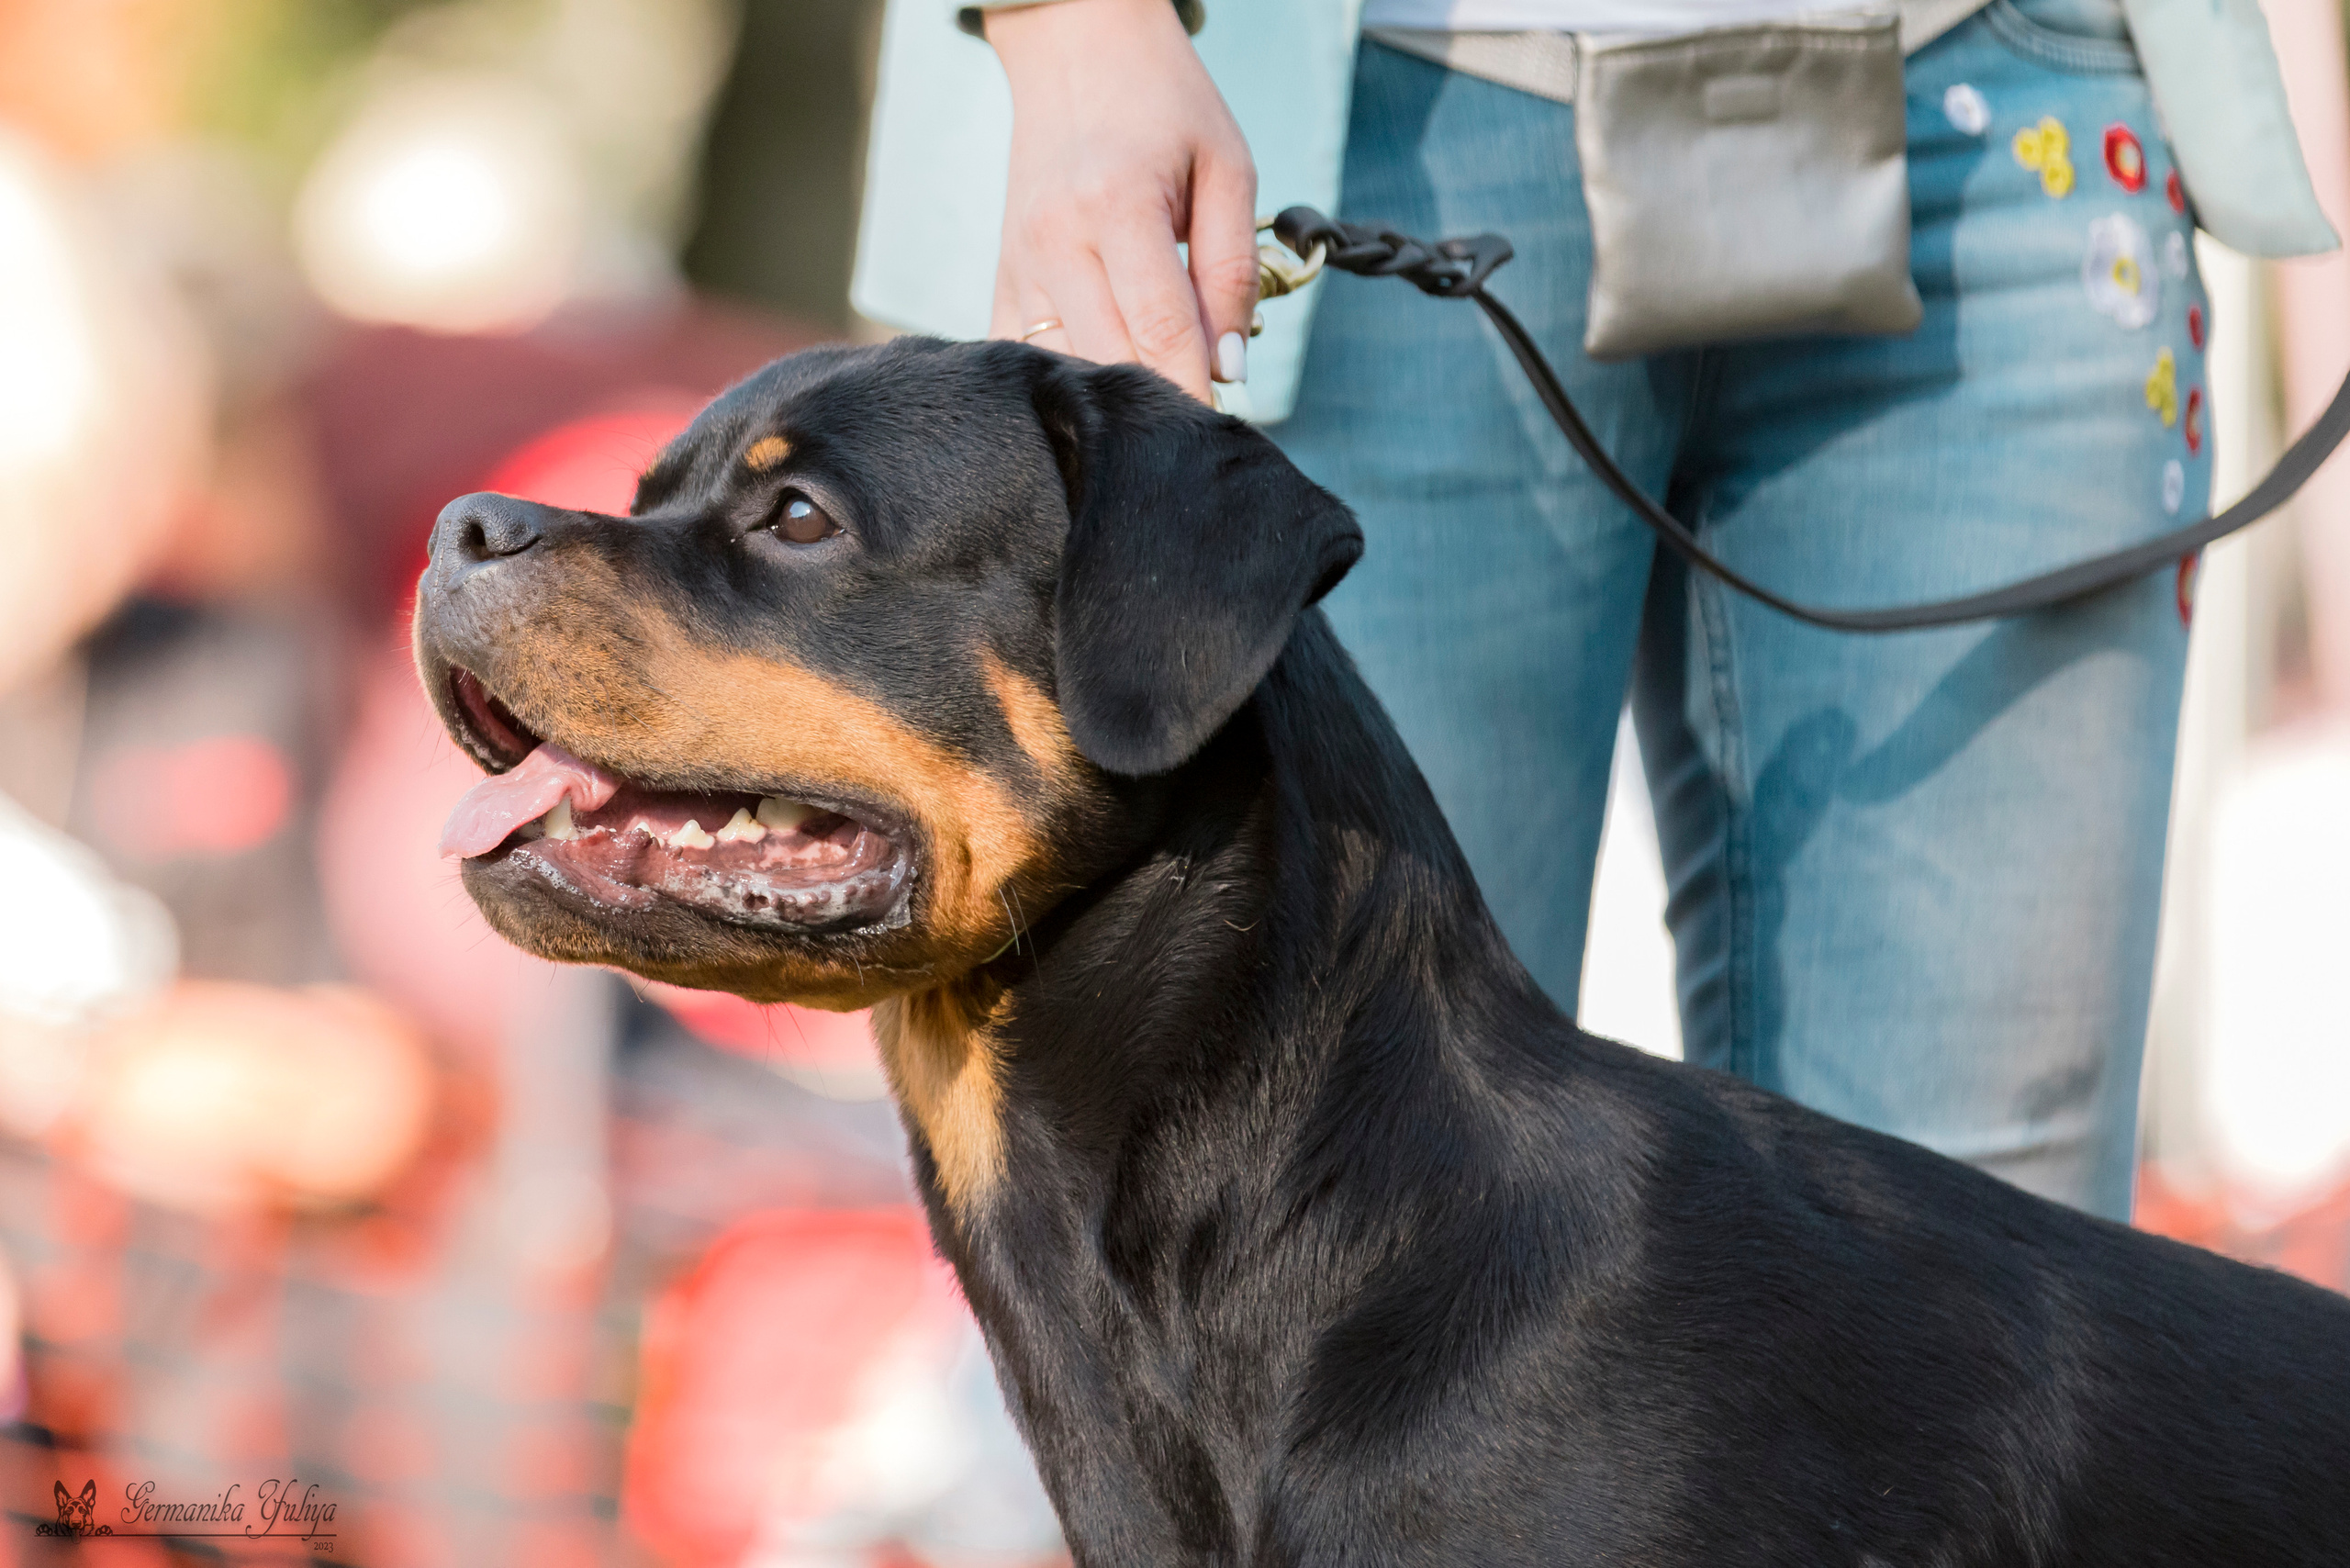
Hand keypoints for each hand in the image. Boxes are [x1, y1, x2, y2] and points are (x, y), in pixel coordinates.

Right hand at [986, 0, 1257, 400]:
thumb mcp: (1227, 168)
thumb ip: (1231, 269)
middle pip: (1110, 361)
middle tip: (1197, 436)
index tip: (1220, 434)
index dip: (1194, 393)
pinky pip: (1025, 359)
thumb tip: (1230, 367)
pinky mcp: (1002, 279)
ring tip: (1155, 415)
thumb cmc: (1164, 106)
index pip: (1160, 330)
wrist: (1077, 51)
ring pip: (1064, 371)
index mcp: (1115, 206)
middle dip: (1159, 406)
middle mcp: (1055, 242)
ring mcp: (1018, 264)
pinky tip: (1100, 395)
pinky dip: (1065, 385)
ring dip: (1111, 403)